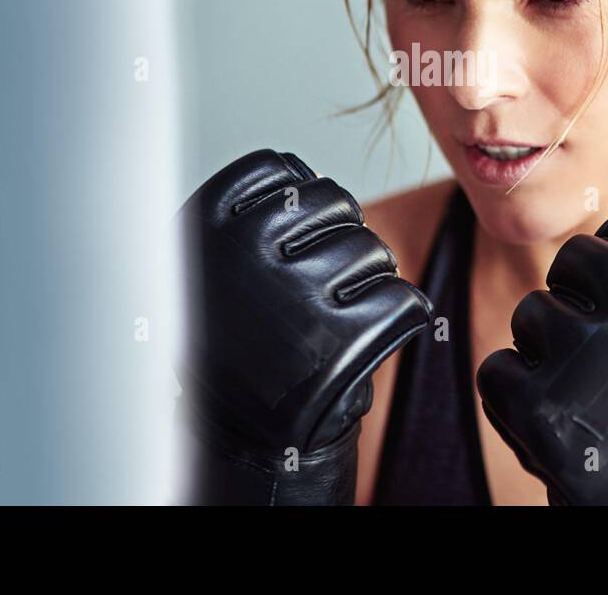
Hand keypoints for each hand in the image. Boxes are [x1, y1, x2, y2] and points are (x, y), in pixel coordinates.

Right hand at [174, 149, 431, 503]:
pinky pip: (404, 300)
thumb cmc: (228, 342)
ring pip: (374, 250)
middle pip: (337, 202)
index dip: (300, 201)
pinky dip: (402, 317)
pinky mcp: (343, 339)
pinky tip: (373, 334)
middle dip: (341, 236)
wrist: (234, 437)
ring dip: (370, 278)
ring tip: (337, 314)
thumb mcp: (203, 266)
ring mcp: (296, 293)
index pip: (281, 170)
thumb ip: (246, 212)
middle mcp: (246, 251)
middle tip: (321, 282)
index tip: (292, 237)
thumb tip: (309, 175)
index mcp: (204, 224)